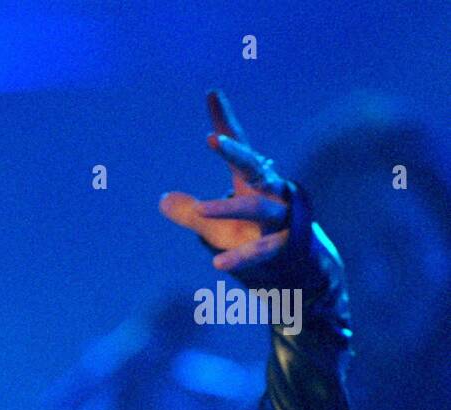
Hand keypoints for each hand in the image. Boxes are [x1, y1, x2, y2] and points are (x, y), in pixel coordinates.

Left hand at [159, 89, 290, 274]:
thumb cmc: (253, 237)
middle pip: (253, 167)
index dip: (225, 121)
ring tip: (200, 209)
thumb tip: (162, 201)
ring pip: (256, 208)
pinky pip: (260, 250)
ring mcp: (279, 218)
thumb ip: (190, 214)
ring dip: (228, 208)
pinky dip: (241, 257)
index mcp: (252, 182)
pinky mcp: (283, 246)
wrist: (298, 265)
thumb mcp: (216, 227)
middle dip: (236, 153)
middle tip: (215, 139)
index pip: (239, 146)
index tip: (212, 92)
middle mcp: (270, 193)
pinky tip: (218, 265)